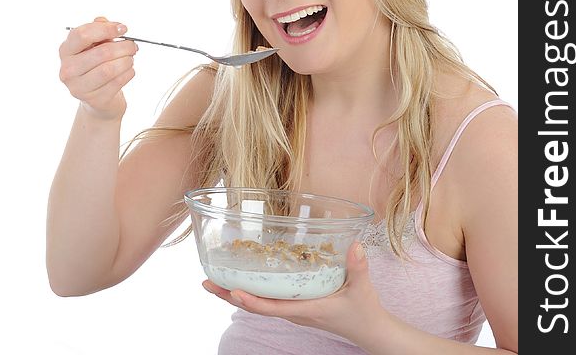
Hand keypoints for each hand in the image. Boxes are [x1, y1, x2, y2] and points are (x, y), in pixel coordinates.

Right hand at [59, 17, 138, 120]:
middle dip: (123, 47)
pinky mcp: (94, 99)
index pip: (82, 35)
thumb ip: (100, 30)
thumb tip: (111, 24)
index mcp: (66, 50)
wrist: (97, 97)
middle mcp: (68, 69)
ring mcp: (79, 87)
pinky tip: (128, 70)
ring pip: (109, 69)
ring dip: (127, 61)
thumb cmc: (96, 66)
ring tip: (130, 59)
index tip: (122, 28)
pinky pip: (117, 82)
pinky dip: (128, 73)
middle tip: (133, 46)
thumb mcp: (95, 45)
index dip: (106, 29)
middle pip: (101, 52)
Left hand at [202, 242, 385, 344]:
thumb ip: (358, 267)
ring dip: (234, 293)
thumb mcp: (363, 289)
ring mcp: (293, 310)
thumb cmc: (365, 311)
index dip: (251, 300)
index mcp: (307, 309)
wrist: (369, 330)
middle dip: (229, 295)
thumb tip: (355, 245)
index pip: (272, 308)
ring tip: (213, 279)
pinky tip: (241, 278)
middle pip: (255, 306)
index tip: (232, 290)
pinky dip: (251, 292)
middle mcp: (294, 312)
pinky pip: (267, 301)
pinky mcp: (295, 306)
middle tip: (205, 282)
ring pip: (258, 304)